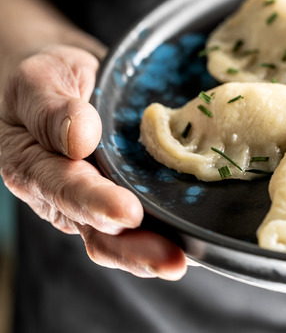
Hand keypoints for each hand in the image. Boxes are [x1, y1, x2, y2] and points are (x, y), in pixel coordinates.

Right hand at [0, 46, 186, 278]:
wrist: (65, 84)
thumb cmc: (50, 80)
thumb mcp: (40, 79)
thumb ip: (51, 109)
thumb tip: (79, 138)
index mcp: (33, 167)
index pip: (66, 191)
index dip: (98, 204)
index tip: (129, 214)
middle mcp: (62, 198)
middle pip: (97, 234)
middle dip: (135, 250)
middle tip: (172, 260)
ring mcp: (93, 206)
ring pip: (122, 241)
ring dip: (154, 255)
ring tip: (186, 262)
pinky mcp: (121, 203)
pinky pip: (144, 228)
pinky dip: (168, 237)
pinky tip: (197, 244)